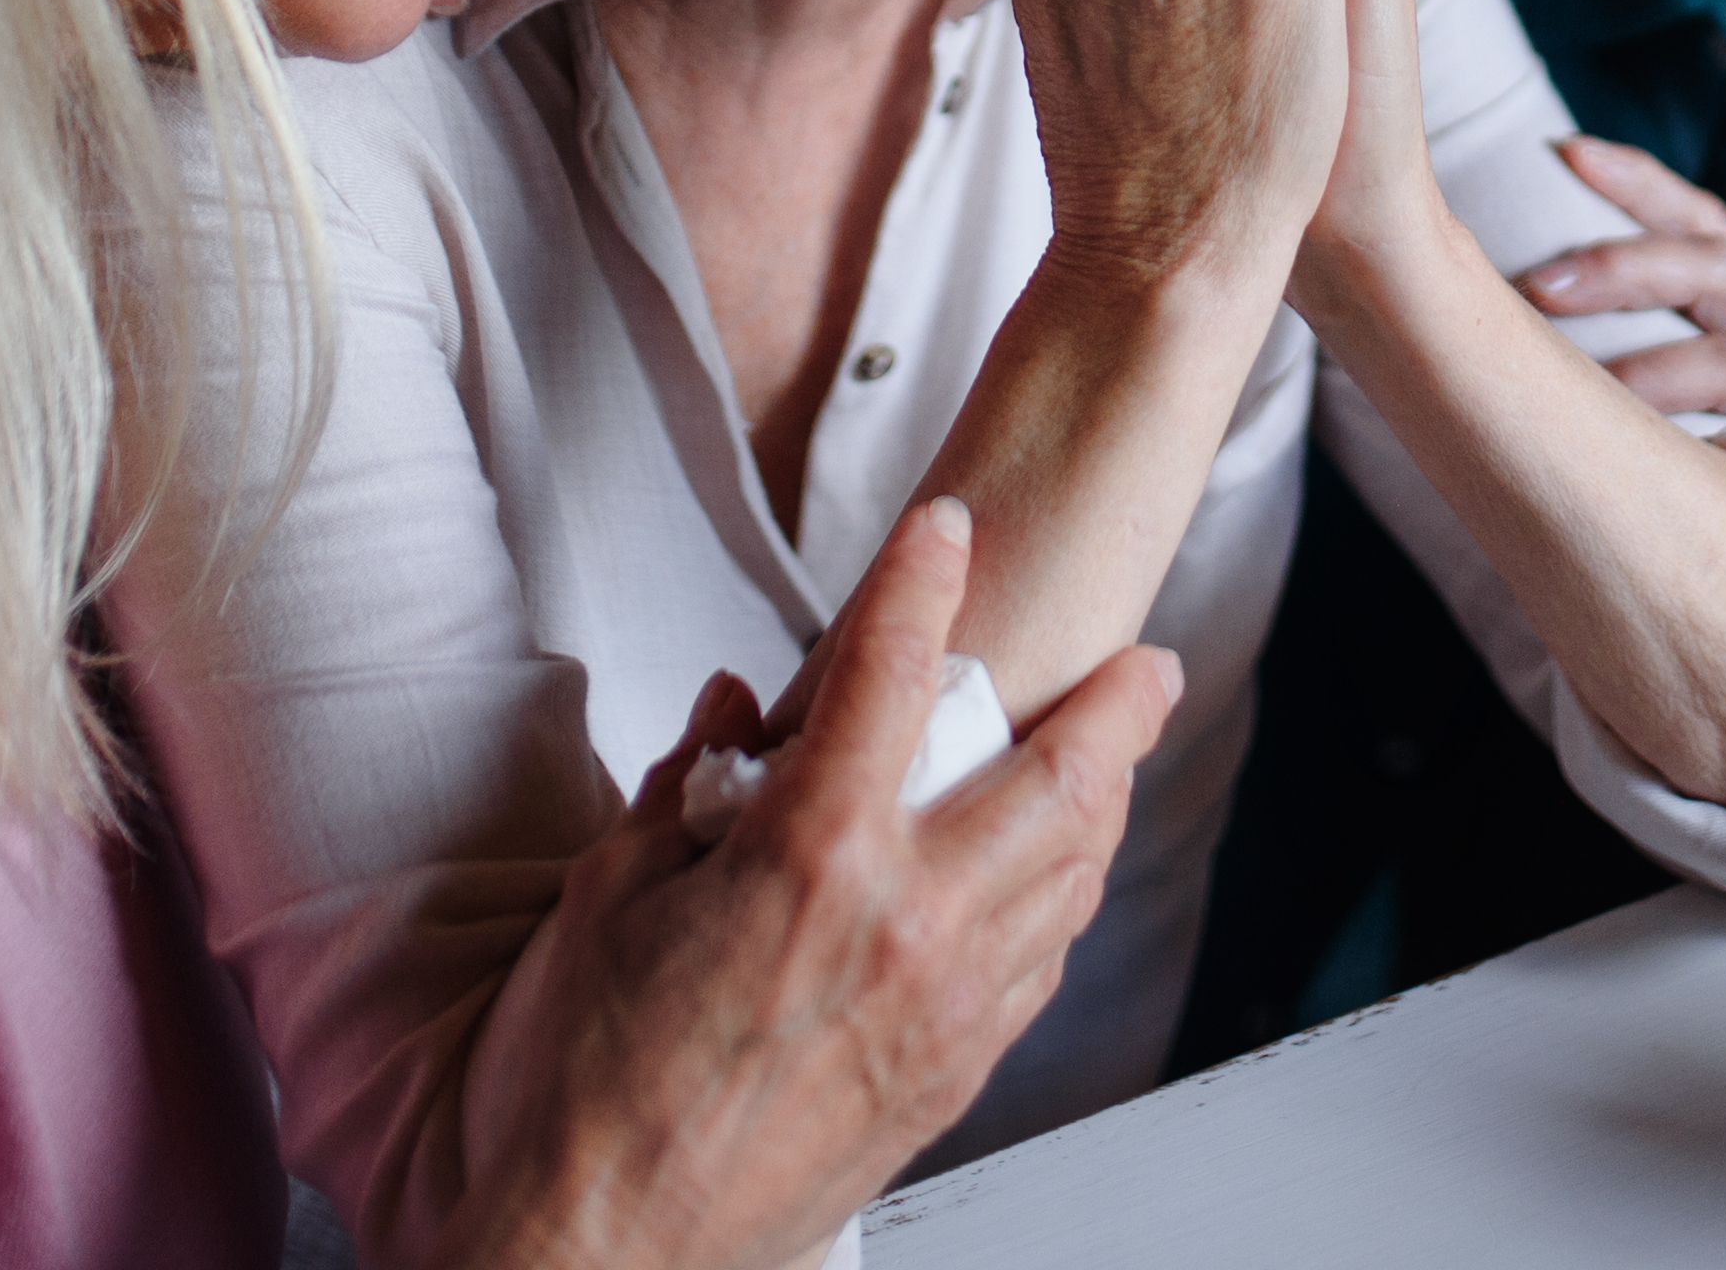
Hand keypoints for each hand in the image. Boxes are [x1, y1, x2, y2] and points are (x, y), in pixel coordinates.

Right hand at [454, 500, 1179, 1269]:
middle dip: (1117, 707)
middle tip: (1148, 663)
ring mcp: (946, 1009)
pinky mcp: (951, 1078)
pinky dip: (1062, 904)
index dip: (922, 580)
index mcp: (813, 860)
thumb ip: (679, 794)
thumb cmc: (577, 1094)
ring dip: (1104, 804)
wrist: (602, 1260)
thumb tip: (725, 718)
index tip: (947, 528)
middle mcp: (908, 925)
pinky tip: (1056, 886)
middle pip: (1058, 781)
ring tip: (1118, 761)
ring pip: (1072, 877)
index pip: (890, 675)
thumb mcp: (602, 902)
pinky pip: (1042, 967)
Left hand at [1516, 141, 1725, 736]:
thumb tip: (1549, 373)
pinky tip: (1658, 457)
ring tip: (1576, 386)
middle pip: (1719, 264)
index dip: (1639, 182)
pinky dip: (1724, 437)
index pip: (1710, 226)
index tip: (1561, 150)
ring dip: (1656, 362)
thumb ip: (1692, 383)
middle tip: (1537, 281)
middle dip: (1622, 261)